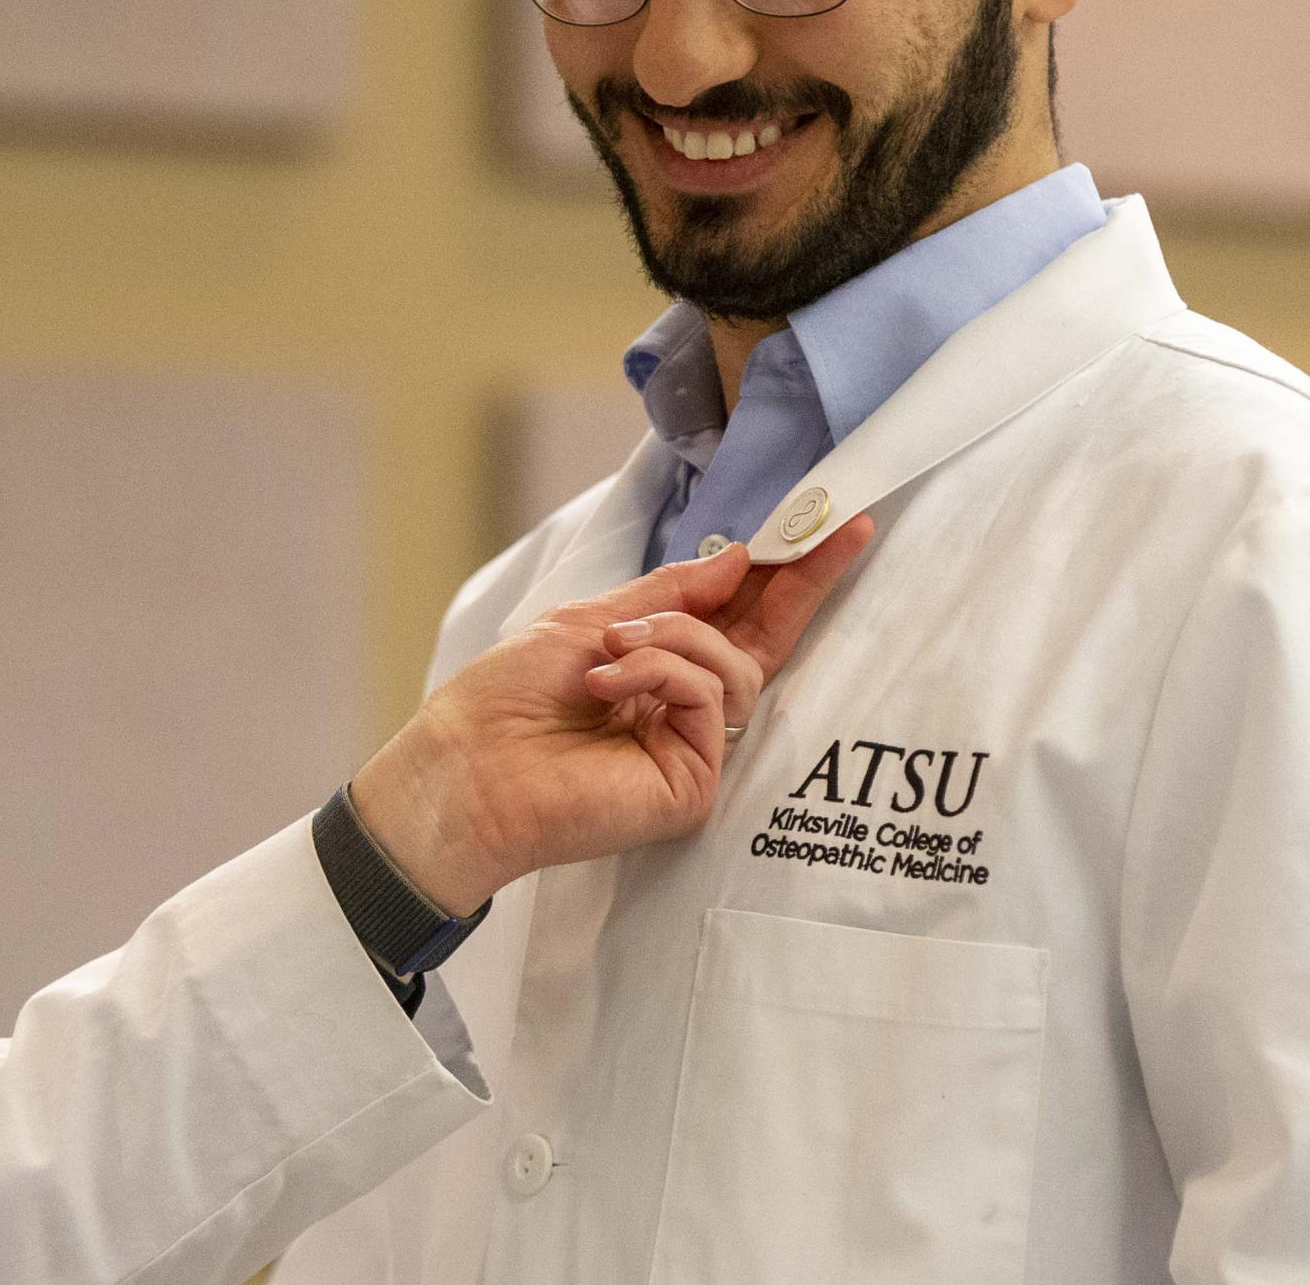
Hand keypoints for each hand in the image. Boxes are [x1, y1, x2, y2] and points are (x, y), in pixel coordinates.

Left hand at [349, 516, 871, 914]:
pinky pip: (710, 697)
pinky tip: (607, 683)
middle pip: (765, 643)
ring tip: (610, 650)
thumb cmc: (507, 697)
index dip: (777, 575)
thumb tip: (738, 560)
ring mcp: (694, 748)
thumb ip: (668, 596)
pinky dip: (659, 672)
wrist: (468, 767)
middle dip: (800, 584)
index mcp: (657, 669)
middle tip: (842, 532)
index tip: (818, 526)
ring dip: (673, 637)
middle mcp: (684, 709)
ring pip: (734, 665)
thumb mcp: (589, 621)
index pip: (733, 618)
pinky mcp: (695, 782)